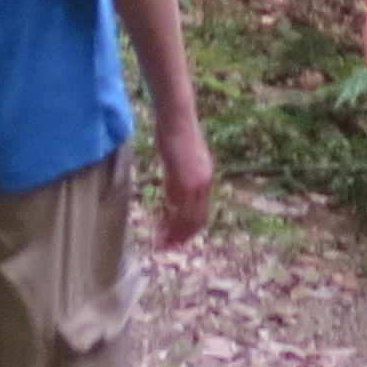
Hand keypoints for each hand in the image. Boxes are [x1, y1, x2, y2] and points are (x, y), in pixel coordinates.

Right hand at [154, 118, 217, 246]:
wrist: (177, 118)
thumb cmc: (177, 133)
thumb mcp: (186, 158)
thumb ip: (184, 176)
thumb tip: (176, 193)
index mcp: (207, 178)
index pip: (201, 213)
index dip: (190, 230)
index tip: (178, 240)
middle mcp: (204, 184)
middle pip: (195, 220)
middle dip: (181, 238)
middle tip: (168, 248)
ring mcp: (194, 184)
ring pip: (185, 219)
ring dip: (173, 235)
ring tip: (161, 245)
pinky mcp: (181, 180)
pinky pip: (175, 209)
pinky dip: (167, 223)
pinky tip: (159, 230)